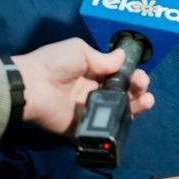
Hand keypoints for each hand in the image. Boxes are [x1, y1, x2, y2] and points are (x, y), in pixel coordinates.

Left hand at [12, 38, 153, 135]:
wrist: (31, 85)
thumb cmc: (54, 63)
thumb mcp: (79, 50)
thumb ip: (102, 58)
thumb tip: (122, 57)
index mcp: (93, 73)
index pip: (119, 75)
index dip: (132, 74)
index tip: (139, 73)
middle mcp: (94, 92)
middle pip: (124, 93)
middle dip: (139, 88)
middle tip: (142, 85)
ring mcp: (90, 110)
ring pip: (120, 111)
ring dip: (137, 105)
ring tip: (147, 100)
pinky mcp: (85, 127)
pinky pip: (105, 128)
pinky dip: (120, 123)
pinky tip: (131, 114)